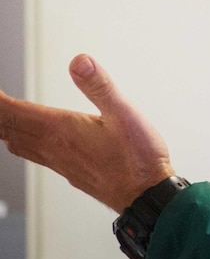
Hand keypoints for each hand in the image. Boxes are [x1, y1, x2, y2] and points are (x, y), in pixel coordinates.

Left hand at [0, 54, 173, 212]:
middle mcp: (54, 148)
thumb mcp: (124, 114)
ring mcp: (60, 162)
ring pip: (17, 143)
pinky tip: (25, 140)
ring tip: (1, 116)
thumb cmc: (138, 159)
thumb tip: (79, 62)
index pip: (14, 112)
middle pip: (8, 128)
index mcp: (62, 130)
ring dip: (3, 128)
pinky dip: (18, 141)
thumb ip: (100, 86)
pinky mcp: (69, 171)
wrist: (146, 196)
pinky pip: (32, 154)